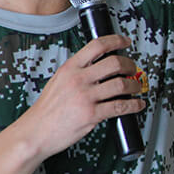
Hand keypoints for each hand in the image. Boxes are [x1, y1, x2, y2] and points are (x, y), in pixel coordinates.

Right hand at [13, 34, 144, 159]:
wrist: (35, 132)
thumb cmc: (46, 110)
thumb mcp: (58, 81)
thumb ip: (77, 72)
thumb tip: (99, 66)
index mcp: (70, 68)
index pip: (97, 46)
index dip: (116, 41)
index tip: (126, 42)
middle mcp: (78, 79)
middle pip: (115, 63)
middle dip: (130, 65)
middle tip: (133, 69)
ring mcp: (86, 97)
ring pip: (122, 84)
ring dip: (135, 85)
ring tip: (136, 87)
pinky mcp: (92, 114)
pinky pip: (121, 106)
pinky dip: (134, 105)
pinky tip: (137, 104)